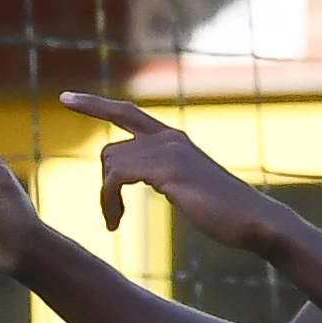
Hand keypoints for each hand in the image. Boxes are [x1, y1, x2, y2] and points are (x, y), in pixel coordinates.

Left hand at [60, 91, 283, 247]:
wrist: (255, 222)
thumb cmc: (224, 212)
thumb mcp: (188, 185)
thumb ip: (165, 173)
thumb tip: (143, 175)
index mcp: (174, 139)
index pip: (126, 112)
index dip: (94, 105)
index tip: (66, 98)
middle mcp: (169, 138)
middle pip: (110, 149)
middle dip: (104, 184)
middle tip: (112, 215)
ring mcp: (169, 151)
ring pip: (111, 164)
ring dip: (106, 199)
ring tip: (115, 223)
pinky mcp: (167, 168)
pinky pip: (116, 176)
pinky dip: (109, 201)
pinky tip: (116, 223)